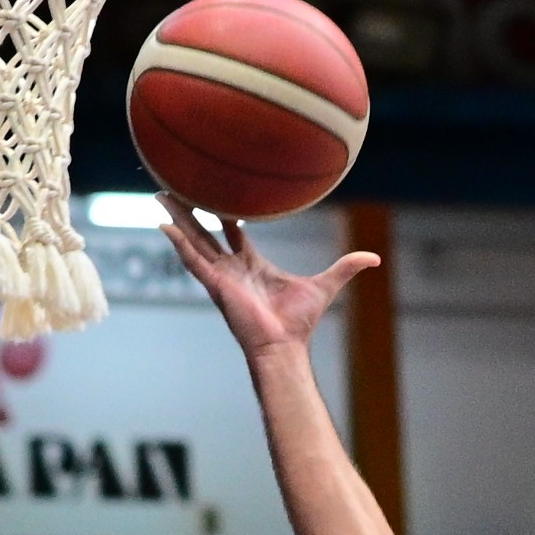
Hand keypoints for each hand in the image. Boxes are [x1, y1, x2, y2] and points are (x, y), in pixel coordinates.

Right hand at [161, 199, 369, 358]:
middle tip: (175, 188)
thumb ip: (346, 268)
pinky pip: (193, 260)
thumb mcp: (326, 286)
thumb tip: (375, 257)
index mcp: (252, 265)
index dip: (226, 213)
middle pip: (206, 232)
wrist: (284, 346)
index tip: (219, 193)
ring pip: (193, 240)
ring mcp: (221, 276)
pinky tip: (163, 226)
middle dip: (190, 211)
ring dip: (177, 219)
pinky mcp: (215, 285)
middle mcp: (232, 268)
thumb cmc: (299, 323)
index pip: (233, 233)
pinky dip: (178, 243)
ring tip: (159, 196)